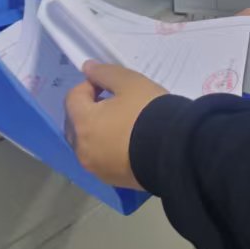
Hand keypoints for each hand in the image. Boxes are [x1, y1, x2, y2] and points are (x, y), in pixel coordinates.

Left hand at [65, 60, 166, 189]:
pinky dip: (107, 149)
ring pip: (87, 144)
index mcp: (83, 123)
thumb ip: (105, 73)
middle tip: (113, 103)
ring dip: (97, 131)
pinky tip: (128, 143)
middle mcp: (83, 149)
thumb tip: (87, 68)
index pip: (73, 97)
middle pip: (75, 123)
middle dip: (88, 110)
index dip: (89, 85)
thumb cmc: (149, 112)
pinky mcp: (113, 180)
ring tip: (122, 123)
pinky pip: (102, 160)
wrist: (176, 152)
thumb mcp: (130, 83)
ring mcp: (97, 168)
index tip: (108, 85)